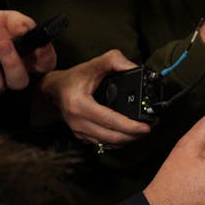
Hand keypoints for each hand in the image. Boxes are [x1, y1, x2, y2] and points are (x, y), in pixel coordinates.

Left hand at [0, 10, 55, 98]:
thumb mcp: (4, 19)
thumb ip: (18, 22)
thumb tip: (27, 28)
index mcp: (26, 59)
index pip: (45, 65)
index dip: (46, 58)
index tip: (39, 47)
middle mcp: (11, 76)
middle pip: (20, 82)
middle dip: (12, 63)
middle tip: (3, 43)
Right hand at [37, 48, 152, 147]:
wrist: (54, 90)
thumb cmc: (74, 78)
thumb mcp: (93, 64)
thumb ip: (115, 61)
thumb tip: (135, 68)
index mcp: (80, 105)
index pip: (109, 120)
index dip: (130, 126)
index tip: (146, 126)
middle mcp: (78, 122)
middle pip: (112, 137)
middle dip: (134, 135)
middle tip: (150, 127)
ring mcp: (79, 132)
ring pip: (109, 143)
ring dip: (128, 139)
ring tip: (142, 130)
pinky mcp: (81, 136)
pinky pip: (103, 143)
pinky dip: (118, 140)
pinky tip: (128, 133)